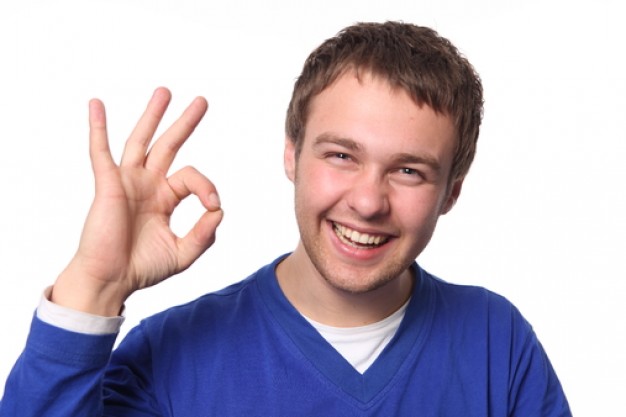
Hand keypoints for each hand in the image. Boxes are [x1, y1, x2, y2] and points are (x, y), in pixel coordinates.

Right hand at [51, 87, 222, 315]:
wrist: (111, 281)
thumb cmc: (142, 269)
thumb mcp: (184, 253)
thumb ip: (205, 234)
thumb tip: (219, 210)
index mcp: (165, 198)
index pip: (192, 177)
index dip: (207, 186)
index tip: (213, 204)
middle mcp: (147, 185)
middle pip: (168, 145)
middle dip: (184, 123)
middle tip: (202, 101)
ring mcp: (127, 182)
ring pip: (141, 141)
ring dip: (152, 116)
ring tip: (165, 92)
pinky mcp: (108, 185)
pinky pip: (100, 152)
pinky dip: (98, 128)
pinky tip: (97, 104)